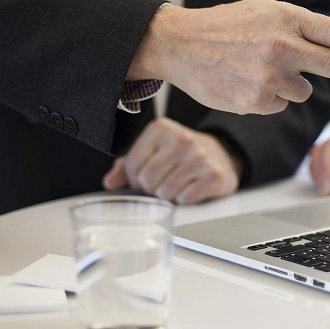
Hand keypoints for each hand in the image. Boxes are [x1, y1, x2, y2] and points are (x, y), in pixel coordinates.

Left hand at [102, 117, 241, 203]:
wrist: (220, 155)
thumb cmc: (180, 155)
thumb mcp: (152, 151)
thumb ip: (127, 165)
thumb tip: (109, 182)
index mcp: (160, 128)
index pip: (132, 166)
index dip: (135, 178)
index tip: (146, 175)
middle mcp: (181, 139)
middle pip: (148, 181)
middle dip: (151, 188)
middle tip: (162, 181)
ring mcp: (199, 157)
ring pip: (165, 193)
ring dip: (168, 195)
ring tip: (177, 183)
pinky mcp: (214, 175)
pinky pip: (185, 199)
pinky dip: (185, 199)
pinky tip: (191, 187)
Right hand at [128, 0, 329, 114]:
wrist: (178, 43)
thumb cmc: (227, 26)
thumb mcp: (266, 11)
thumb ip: (302, 28)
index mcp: (287, 17)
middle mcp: (282, 46)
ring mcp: (269, 76)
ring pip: (304, 90)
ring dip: (293, 83)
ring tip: (258, 67)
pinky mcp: (257, 101)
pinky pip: (281, 103)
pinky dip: (271, 96)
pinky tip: (246, 80)